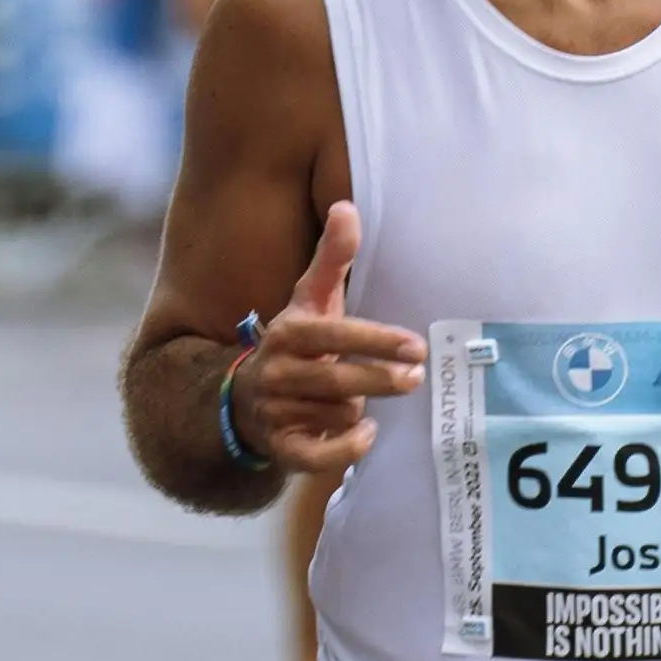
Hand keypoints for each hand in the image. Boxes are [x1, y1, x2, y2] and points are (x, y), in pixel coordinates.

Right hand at [229, 202, 425, 477]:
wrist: (245, 399)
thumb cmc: (296, 343)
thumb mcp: (309, 301)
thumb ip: (332, 258)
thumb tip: (347, 206)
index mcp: (286, 333)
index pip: (333, 336)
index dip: (375, 341)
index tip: (416, 346)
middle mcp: (275, 372)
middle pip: (337, 381)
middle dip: (381, 379)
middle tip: (416, 377)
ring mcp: (275, 412)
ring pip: (336, 415)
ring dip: (360, 411)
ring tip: (371, 401)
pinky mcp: (280, 448)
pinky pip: (318, 455)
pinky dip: (345, 448)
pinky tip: (367, 435)